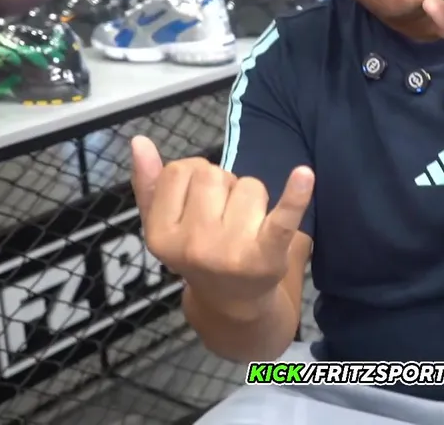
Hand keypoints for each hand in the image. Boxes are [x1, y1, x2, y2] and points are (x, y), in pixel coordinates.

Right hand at [131, 136, 313, 308]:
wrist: (234, 303)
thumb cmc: (198, 253)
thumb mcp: (164, 226)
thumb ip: (149, 184)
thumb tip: (139, 141)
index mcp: (160, 236)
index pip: (179, 170)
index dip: (192, 180)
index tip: (196, 207)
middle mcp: (192, 245)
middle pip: (213, 175)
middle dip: (223, 187)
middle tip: (224, 220)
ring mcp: (230, 251)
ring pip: (249, 185)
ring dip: (253, 199)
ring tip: (247, 228)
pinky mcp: (267, 254)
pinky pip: (282, 218)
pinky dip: (295, 196)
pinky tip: (305, 175)